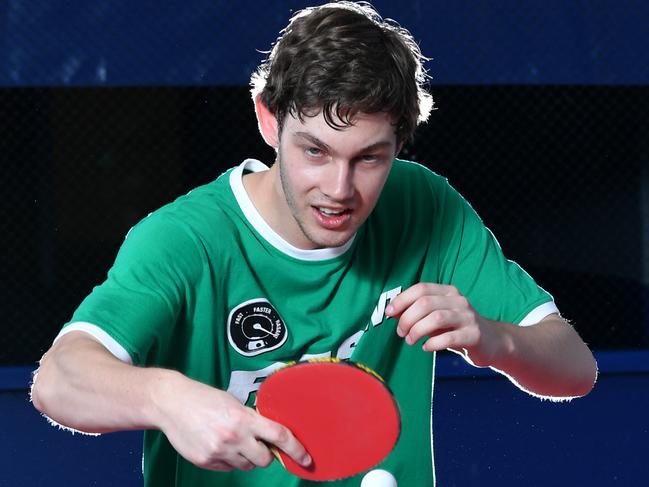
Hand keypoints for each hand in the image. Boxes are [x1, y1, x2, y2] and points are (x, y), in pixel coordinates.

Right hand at [155, 374, 310, 471]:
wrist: (172, 403)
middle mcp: (234, 437)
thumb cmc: (204, 399)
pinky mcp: (206, 461)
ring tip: (231, 439)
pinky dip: (228, 459)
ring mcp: (219, 452)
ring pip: (246, 465)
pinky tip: (217, 444)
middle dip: (266, 454)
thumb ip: (252, 419)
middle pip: (265, 459)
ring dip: (246, 456)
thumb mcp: (234, 403)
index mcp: (244, 418)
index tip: (306, 459)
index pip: (279, 436)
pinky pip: (228, 468)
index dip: (297, 449)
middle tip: (257, 443)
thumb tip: (270, 435)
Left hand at [385, 282, 505, 366]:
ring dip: (417, 331)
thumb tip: (391, 312)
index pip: (421, 288)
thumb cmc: (457, 328)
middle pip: (425, 303)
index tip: (389, 313)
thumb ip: (416, 313)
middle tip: (401, 333)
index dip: (402, 299)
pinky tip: (426, 347)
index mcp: (447, 292)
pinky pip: (449, 337)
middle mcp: (458, 301)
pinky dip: (433, 343)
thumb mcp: (436, 317)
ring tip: (411, 341)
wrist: (492, 342)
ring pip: (436, 318)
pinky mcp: (474, 335)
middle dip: (407, 319)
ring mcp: (468, 317)